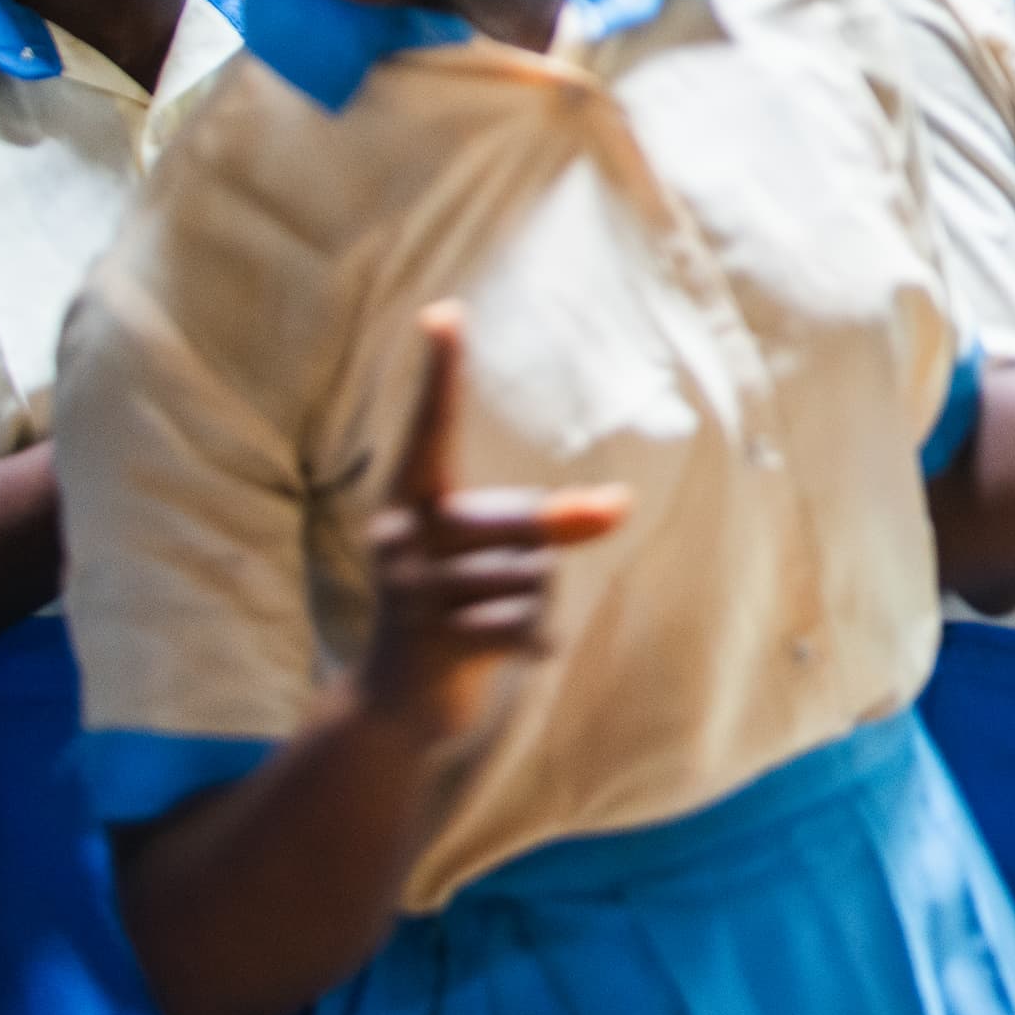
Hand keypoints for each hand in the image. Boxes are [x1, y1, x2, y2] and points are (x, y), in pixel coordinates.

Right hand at [355, 306, 628, 743]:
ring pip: (531, 578)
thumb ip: (552, 523)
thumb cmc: (457, 608)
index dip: (441, 373)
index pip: (431, 427)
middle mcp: (399, 540)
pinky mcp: (430, 646)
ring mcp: (409, 595)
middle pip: (517, 521)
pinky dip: (537, 642)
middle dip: (550, 543)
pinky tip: (510, 654)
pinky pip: (525, 628)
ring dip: (538, 605)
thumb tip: (620, 505)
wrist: (394, 704)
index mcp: (409, 503)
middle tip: (538, 567)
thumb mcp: (497, 559)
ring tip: (496, 622)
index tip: (447, 310)